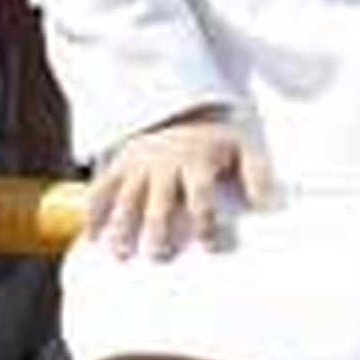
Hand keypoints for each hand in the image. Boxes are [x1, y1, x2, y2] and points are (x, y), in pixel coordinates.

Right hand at [88, 109, 244, 259]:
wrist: (177, 105)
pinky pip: (102, 186)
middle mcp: (165, 163)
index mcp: (196, 161)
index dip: (205, 221)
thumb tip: (267, 206)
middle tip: (158, 255)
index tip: (209, 246)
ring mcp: (139, 163)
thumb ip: (257, 174)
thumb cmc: (213, 137)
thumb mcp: (242, 145)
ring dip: (123, 224)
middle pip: (160, 199)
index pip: (200, 195)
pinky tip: (91, 236)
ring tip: (120, 252)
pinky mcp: (120, 164)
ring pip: (128, 196)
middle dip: (158, 228)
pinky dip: (94, 210)